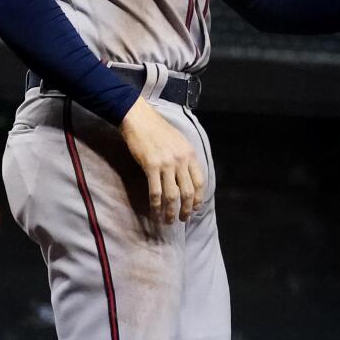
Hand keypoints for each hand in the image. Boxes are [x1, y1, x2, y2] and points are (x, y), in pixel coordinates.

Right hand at [118, 99, 204, 223]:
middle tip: (183, 219)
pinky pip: (155, 192)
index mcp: (190, 154)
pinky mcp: (151, 166)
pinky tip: (155, 213)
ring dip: (171, 211)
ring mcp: (166, 164)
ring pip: (172, 195)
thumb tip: (187, 177)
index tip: (194, 209)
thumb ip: (185, 158)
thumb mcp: (179, 141)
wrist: (139, 118)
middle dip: (186, 209)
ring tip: (169, 221)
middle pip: (188, 192)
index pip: (200, 182)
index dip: (198, 198)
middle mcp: (181, 160)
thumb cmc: (158, 129)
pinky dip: (156, 206)